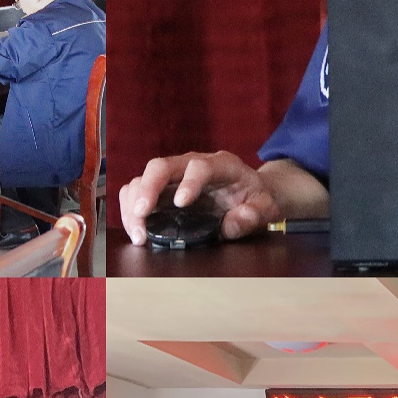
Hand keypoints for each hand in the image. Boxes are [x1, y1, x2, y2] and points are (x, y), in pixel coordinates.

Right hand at [119, 152, 281, 244]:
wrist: (251, 193)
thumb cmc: (257, 199)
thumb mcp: (266, 208)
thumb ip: (254, 215)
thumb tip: (232, 224)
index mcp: (221, 165)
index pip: (200, 166)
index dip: (189, 182)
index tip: (181, 204)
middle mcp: (191, 164)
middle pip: (161, 166)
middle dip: (147, 190)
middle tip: (142, 216)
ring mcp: (173, 176)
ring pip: (142, 178)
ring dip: (133, 204)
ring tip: (139, 233)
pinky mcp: (161, 190)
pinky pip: (137, 192)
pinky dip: (130, 210)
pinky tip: (137, 231)